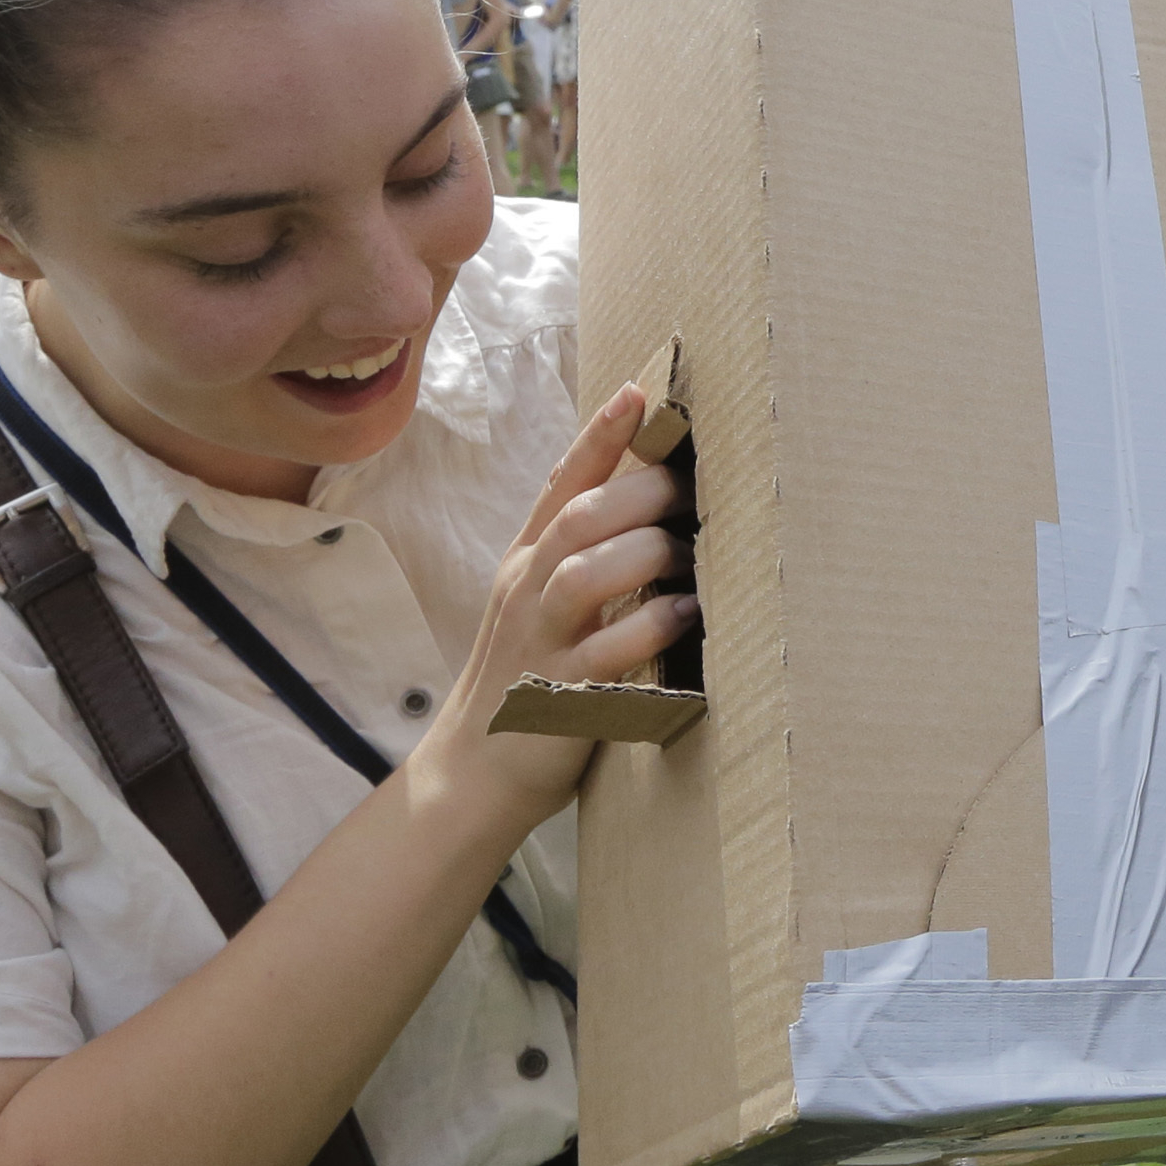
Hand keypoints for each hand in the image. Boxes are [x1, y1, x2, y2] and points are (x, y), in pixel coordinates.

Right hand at [434, 385, 696, 828]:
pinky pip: (608, 654)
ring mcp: (541, 644)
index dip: (599, 436)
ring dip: (647, 556)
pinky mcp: (560, 698)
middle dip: (641, 492)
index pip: (561, 485)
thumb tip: (651, 504)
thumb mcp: (540, 604)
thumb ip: (580, 555)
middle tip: (692, 487)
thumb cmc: (526, 677)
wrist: (472, 773)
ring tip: (689, 558)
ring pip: (587, 574)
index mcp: (525, 563)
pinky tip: (683, 618)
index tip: (639, 392)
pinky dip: (650, 629)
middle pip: (579, 519)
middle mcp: (528, 593)